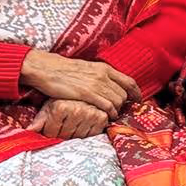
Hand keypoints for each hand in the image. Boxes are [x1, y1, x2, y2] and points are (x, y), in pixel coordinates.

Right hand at [20, 50, 141, 118]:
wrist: (48, 68)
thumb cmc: (65, 70)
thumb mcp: (87, 68)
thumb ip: (100, 75)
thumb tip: (109, 85)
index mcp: (104, 68)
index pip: (128, 81)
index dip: (136, 93)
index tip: (138, 100)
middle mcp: (103, 75)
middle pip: (124, 94)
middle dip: (124, 104)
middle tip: (119, 111)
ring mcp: (96, 84)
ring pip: (117, 101)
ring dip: (116, 110)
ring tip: (112, 115)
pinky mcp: (87, 93)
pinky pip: (106, 106)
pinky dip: (109, 113)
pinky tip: (106, 116)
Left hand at [26, 98, 108, 138]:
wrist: (82, 87)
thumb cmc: (63, 98)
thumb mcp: (49, 107)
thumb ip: (39, 121)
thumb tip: (29, 132)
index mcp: (60, 107)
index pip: (51, 133)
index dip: (49, 132)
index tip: (51, 125)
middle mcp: (76, 110)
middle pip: (65, 136)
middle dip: (62, 133)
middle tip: (63, 124)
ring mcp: (90, 114)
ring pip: (78, 137)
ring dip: (75, 133)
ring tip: (74, 123)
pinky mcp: (102, 117)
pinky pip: (92, 134)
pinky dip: (88, 132)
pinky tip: (85, 123)